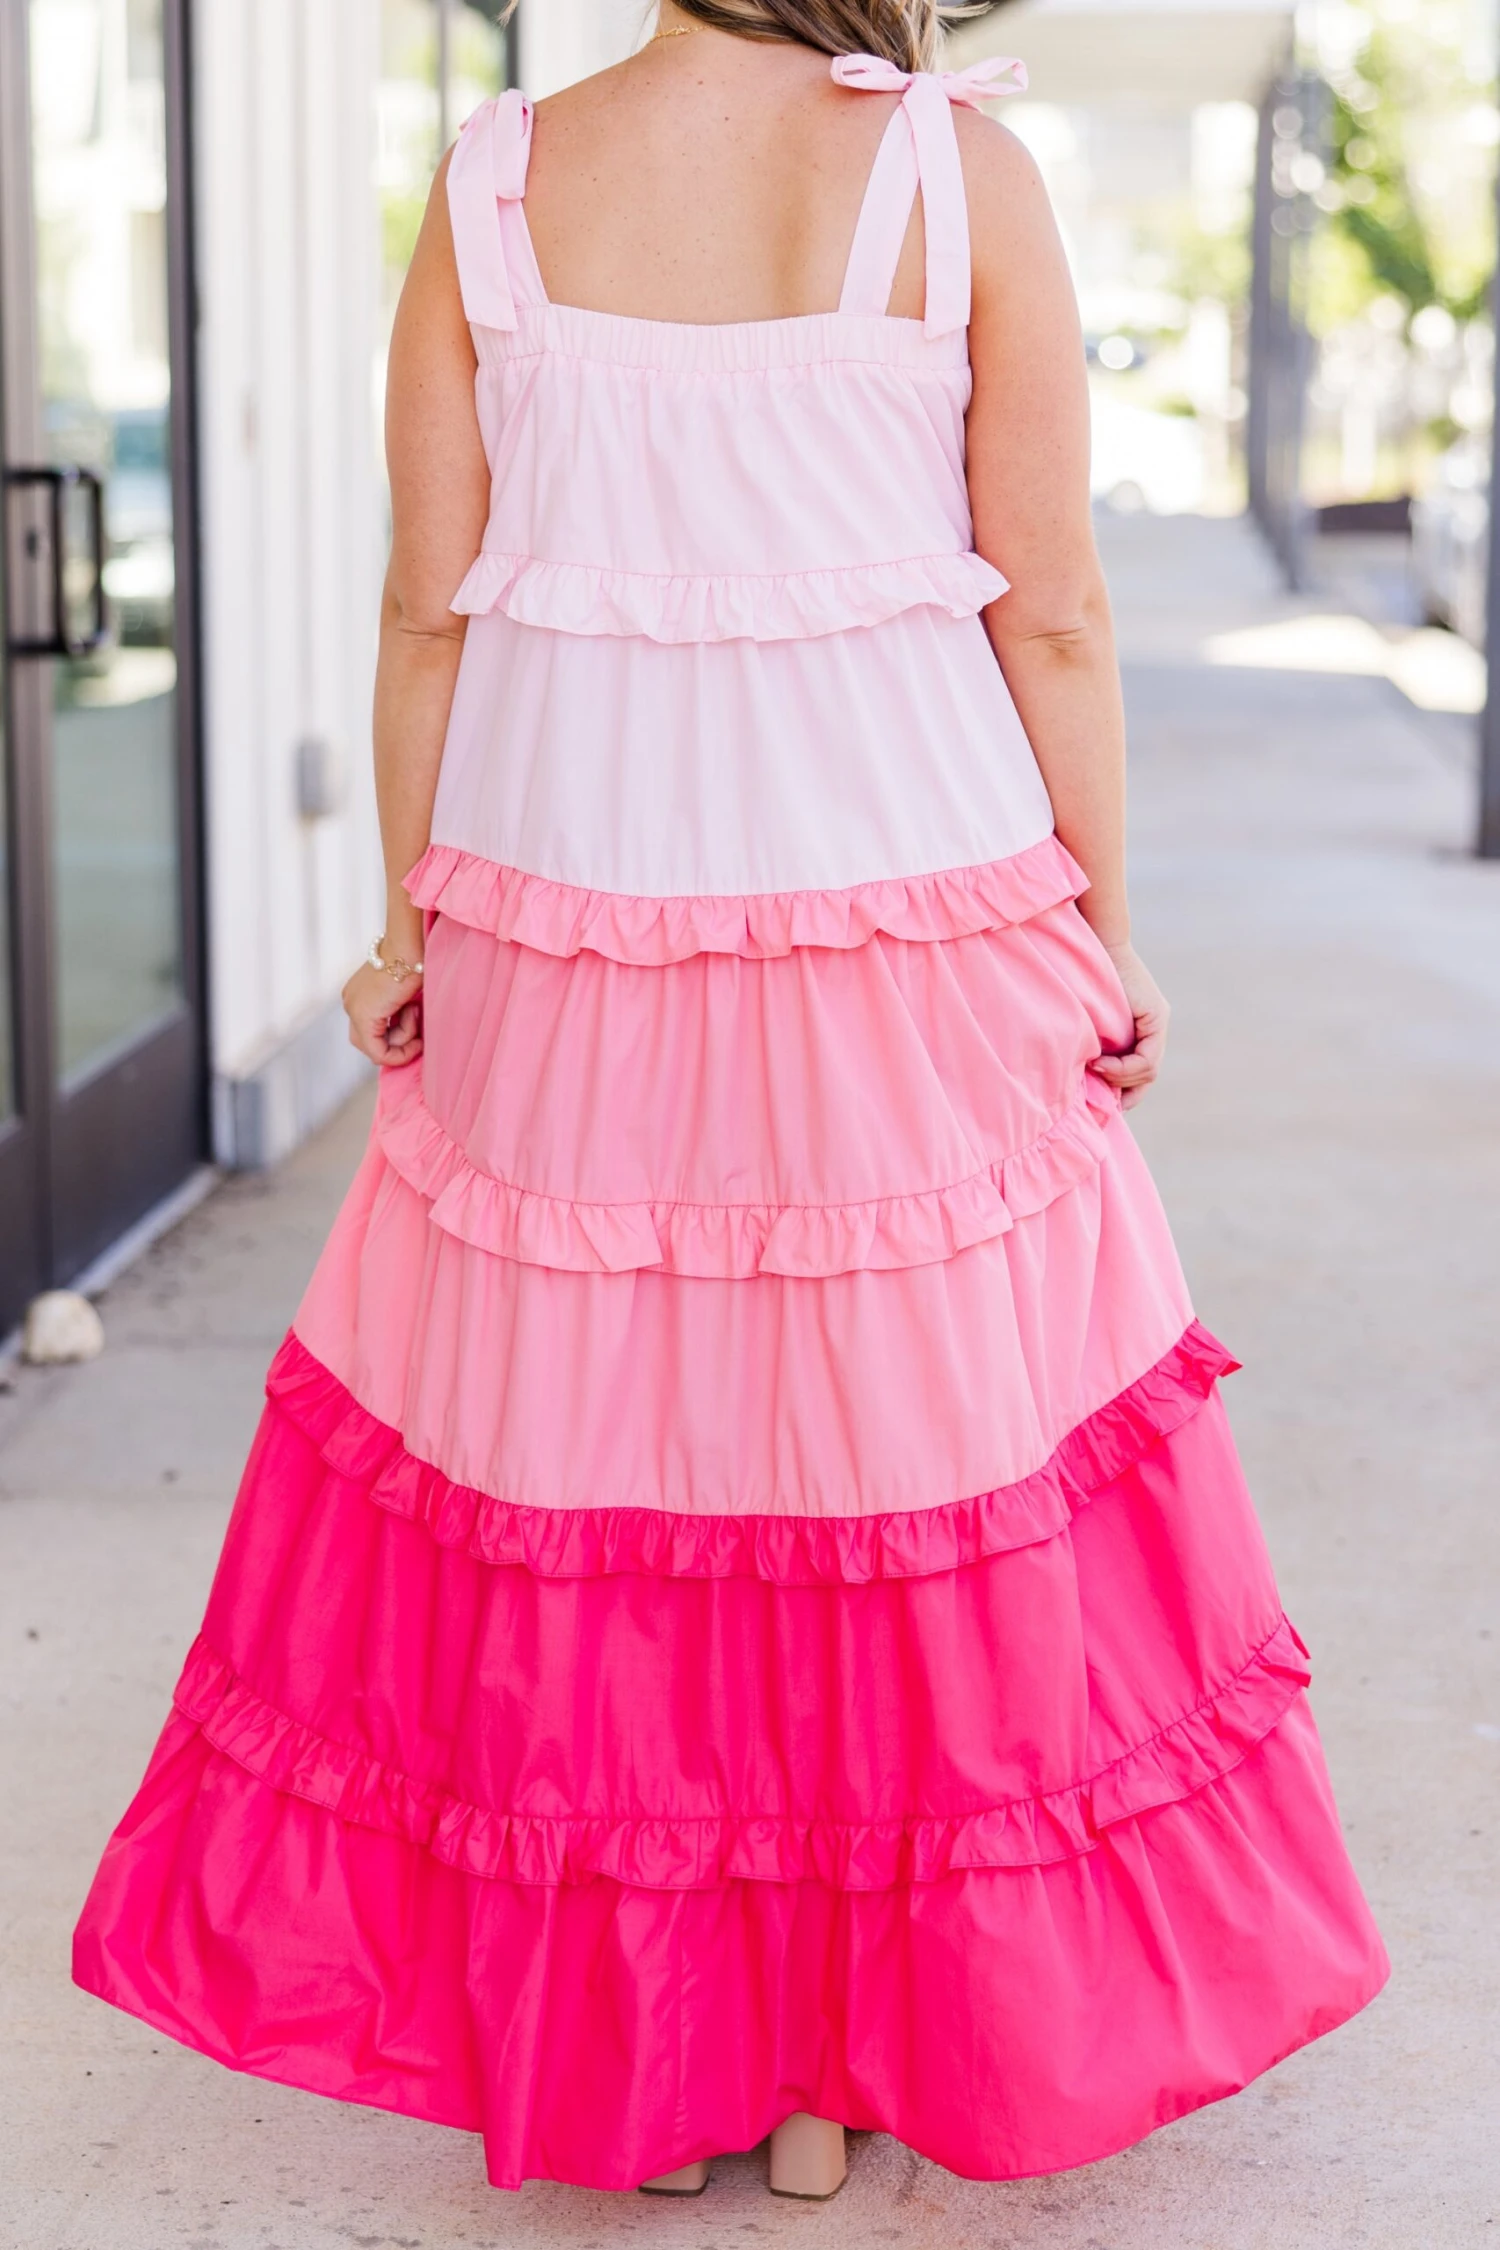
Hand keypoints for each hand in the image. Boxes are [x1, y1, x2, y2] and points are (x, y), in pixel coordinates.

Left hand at [342, 959, 423, 1067]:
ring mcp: (353, 1010)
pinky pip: (379, 1052)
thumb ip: (400, 1013)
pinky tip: (417, 1040)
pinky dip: (401, 1052)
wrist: (411, 947)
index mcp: (358, 994)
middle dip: (396, 1044)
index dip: (396, 1039)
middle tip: (419, 1035)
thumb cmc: (416, 961)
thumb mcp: (406, 994)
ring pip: (375, 1048)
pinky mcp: (363, 1017)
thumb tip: (411, 1039)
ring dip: (403, 1040)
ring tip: (416, 1015)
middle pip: (369, 1043)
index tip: (419, 1030)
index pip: (370, 1032)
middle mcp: (350, 1003)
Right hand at [1088, 940, 1168, 1109]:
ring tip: (1095, 1071)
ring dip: (1120, 1079)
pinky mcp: (1156, 1016)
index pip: (1140, 1072)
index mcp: (1141, 1027)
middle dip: (1124, 1092)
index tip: (1099, 1098)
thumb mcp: (1088, 1020)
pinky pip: (1147, 1059)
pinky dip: (1124, 1069)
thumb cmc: (1080, 977)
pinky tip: (1102, 1066)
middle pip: (1147, 1076)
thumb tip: (1085, 1078)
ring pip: (1148, 1070)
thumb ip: (1095, 1044)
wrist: (1096, 942)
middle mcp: (1155, 1025)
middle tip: (1099, 1097)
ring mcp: (1158, 1020)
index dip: (1123, 1092)